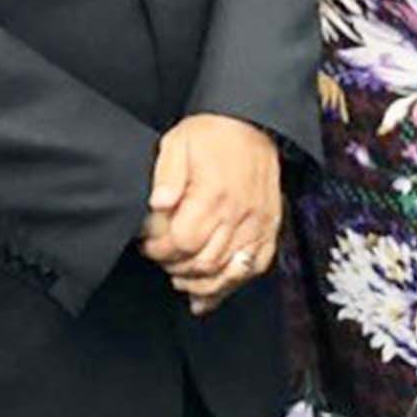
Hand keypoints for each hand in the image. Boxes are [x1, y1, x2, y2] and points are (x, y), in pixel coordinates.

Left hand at [138, 114, 280, 316]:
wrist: (253, 124)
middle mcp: (239, 214)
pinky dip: (230, 286)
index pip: (182, 242)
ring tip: (180, 276)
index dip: (160, 250)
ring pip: (227, 273)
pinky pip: (253, 268)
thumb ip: (166, 175)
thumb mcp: (178, 142)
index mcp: (213, 194)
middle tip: (162, 259)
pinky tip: (208, 293)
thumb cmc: (213, 134)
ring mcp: (257, 224)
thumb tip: (158, 204)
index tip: (148, 245)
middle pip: (203, 263)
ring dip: (199, 282)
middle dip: (175, 268)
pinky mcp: (268, 228)